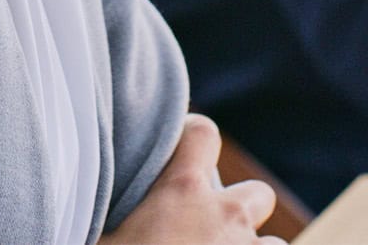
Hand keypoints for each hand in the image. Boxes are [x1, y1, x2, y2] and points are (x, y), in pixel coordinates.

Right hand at [100, 115, 283, 244]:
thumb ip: (113, 210)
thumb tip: (94, 203)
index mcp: (181, 193)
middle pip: (258, 193)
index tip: (184, 155)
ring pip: (273, 244)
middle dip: (240, 211)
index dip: (195, 140)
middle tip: (210, 233)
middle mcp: (226, 216)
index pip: (202, 134)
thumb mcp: (102, 239)